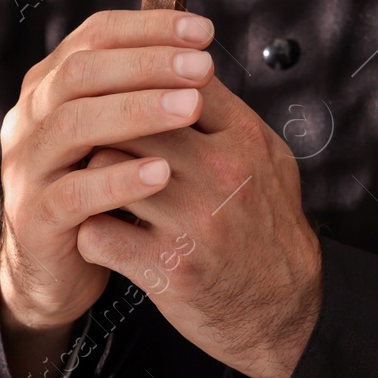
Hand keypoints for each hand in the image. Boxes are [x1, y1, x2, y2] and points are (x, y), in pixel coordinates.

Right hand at [0, 10, 217, 377]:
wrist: (61, 267)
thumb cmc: (104, 185)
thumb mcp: (121, 130)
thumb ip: (146, 90)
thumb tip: (200, 48)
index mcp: (53, 83)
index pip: (96, 35)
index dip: (150, 28)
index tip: (204, 31)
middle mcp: (31, 116)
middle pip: (82, 72)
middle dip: (147, 64)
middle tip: (204, 66)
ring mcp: (27, 165)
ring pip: (72, 124)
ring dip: (136, 111)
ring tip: (190, 108)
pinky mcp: (33, 216)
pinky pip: (73, 192)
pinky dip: (119, 179)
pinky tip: (163, 173)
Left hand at [75, 74, 322, 377]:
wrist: (285, 309)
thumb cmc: (269, 226)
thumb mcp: (267, 158)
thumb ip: (226, 116)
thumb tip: (184, 68)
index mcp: (244, 140)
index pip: (178, 81)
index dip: (144, 83)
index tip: (127, 93)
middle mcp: (221, 175)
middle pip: (133, 120)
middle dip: (108, 125)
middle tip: (95, 137)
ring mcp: (193, 223)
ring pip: (105, 169)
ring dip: (93, 175)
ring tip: (96, 183)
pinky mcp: (167, 269)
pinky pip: (97, 233)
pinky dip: (92, 231)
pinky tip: (105, 230)